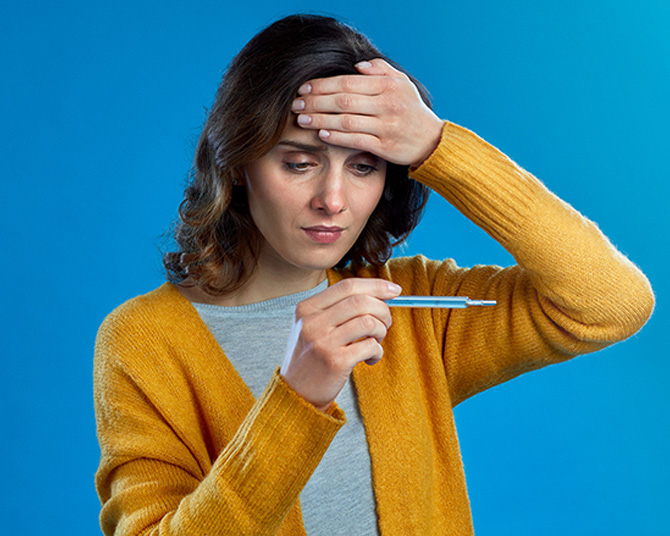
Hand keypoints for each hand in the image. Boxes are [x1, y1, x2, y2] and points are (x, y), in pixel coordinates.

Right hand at [280, 278, 401, 410]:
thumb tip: (379, 295)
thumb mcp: (313, 326)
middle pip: (360, 301)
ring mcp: (323, 341)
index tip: (394, 290)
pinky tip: (370, 358)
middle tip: (386, 322)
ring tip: (376, 340)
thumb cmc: (311, 358)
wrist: (296, 394)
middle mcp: (312, 322)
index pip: (348, 286)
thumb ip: (337, 309)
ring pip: (368, 322)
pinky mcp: (335, 361)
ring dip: (381, 330)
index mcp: (307, 308)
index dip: (376, 285)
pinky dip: (377, 351)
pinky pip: (370, 346)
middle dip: (383, 309)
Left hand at [291, 58, 443, 167]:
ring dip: (320, 120)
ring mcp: (386, 126)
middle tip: (296, 104)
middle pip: (343, 100)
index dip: (322, 85)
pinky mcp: (385, 146)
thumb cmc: (412, 111)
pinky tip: (321, 134)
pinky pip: (356, 140)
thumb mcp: (402, 84)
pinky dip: (337, 137)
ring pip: (346, 120)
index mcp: (387, 86)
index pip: (347, 82)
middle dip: (315, 102)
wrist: (432, 140)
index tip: (303, 88)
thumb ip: (381, 70)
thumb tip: (357, 66)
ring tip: (302, 120)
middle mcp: (387, 104)